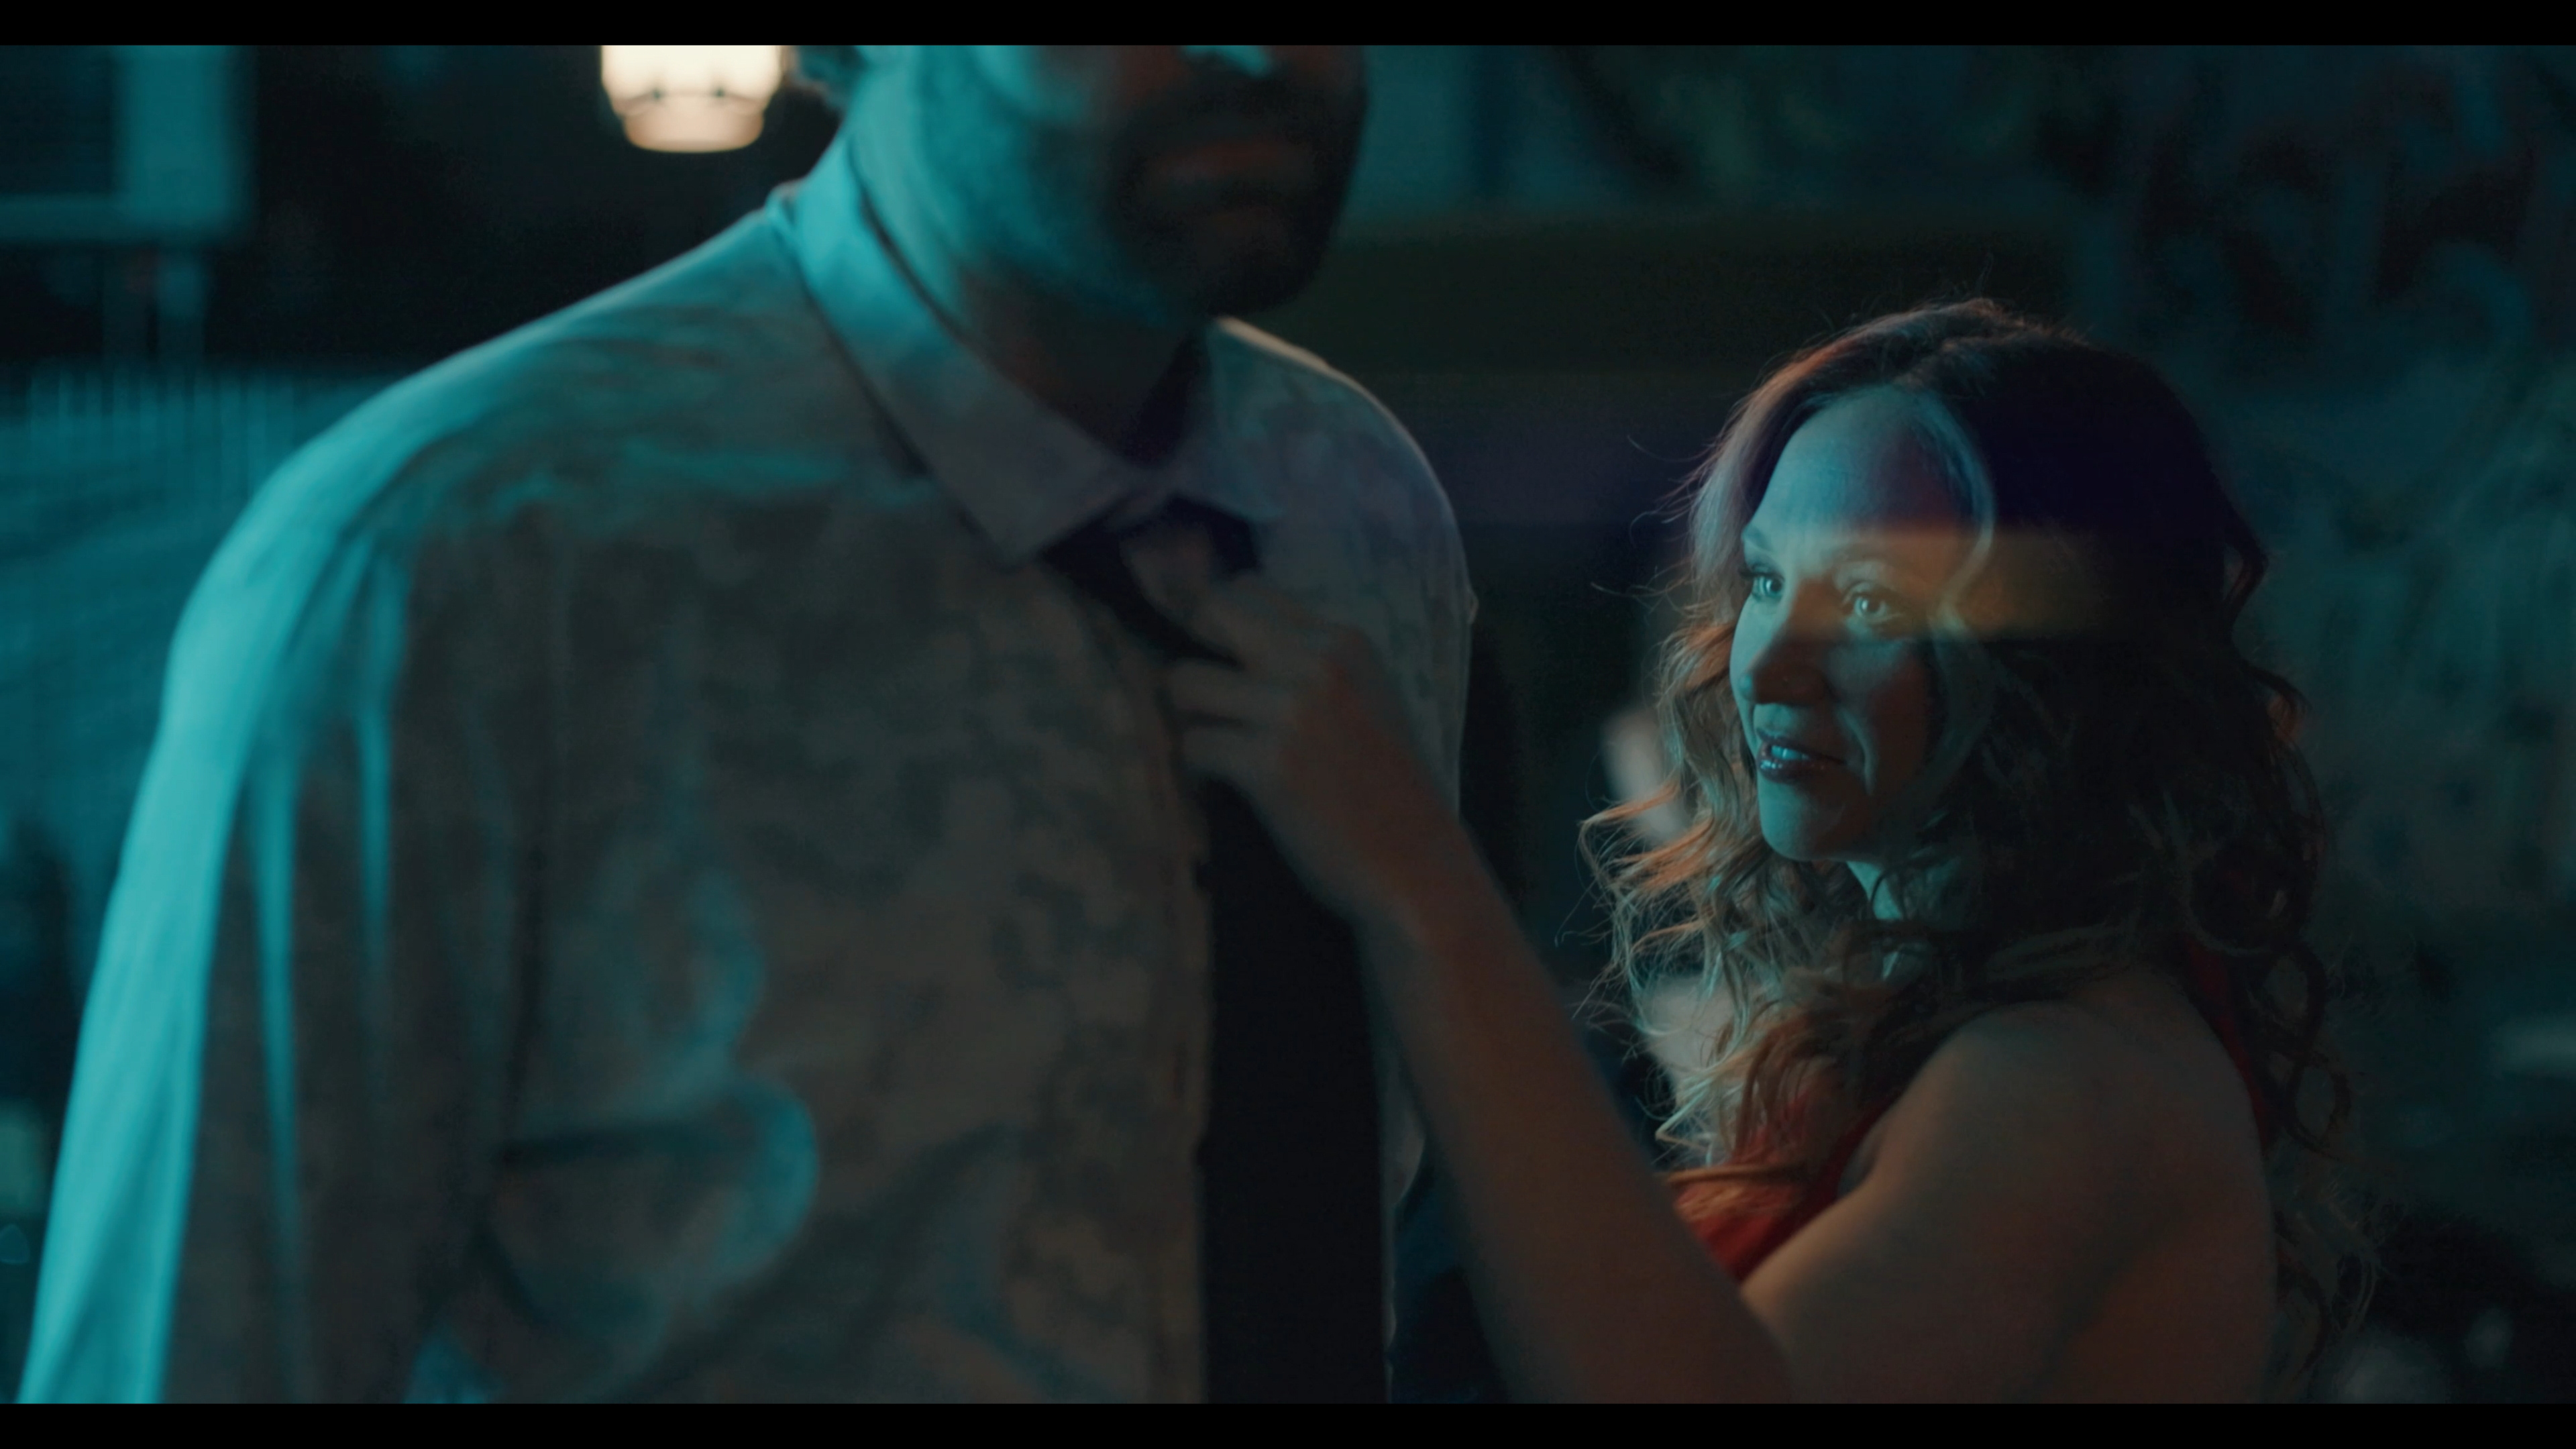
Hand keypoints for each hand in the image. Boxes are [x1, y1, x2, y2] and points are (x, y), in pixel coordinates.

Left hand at [1166, 578, 1466, 932]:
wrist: (1417, 869)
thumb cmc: (1393, 793)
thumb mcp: (1370, 700)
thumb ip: (1318, 666)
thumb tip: (1244, 645)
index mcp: (1345, 641)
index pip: (1250, 589)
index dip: (1224, 627)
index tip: (1228, 666)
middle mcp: (1317, 663)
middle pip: (1211, 614)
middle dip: (1200, 657)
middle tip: (1213, 706)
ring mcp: (1291, 712)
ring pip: (1186, 682)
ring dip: (1194, 719)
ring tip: (1221, 751)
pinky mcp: (1266, 765)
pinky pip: (1193, 745)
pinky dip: (1199, 770)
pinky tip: (1224, 788)